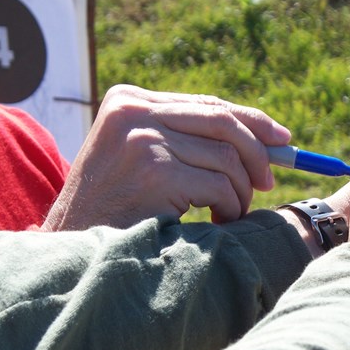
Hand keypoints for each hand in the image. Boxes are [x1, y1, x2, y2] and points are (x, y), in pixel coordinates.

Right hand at [43, 85, 290, 230]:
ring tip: (229, 212)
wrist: (69, 248)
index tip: (281, 138)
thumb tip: (265, 138)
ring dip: (240, 191)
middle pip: (222, 121)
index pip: (206, 103)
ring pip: (226, 157)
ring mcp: (143, 139)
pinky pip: (219, 186)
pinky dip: (229, 208)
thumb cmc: (112, 209)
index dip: (250, 120)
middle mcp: (134, 110)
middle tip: (267, 182)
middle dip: (257, 152)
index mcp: (129, 100)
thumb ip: (186, 139)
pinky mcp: (154, 171)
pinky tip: (217, 222)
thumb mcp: (140, 159)